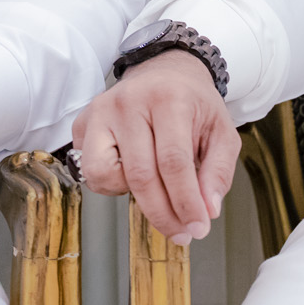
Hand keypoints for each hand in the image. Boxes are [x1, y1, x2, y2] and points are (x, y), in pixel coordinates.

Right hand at [72, 50, 238, 244]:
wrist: (165, 72)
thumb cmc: (193, 103)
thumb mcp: (221, 130)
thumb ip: (218, 171)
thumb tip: (208, 209)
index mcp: (168, 98)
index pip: (173, 162)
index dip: (186, 202)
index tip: (198, 227)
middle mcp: (129, 101)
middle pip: (140, 175)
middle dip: (163, 214)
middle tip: (181, 232)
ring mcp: (100, 111)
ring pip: (103, 175)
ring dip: (131, 196)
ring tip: (154, 186)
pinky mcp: (82, 122)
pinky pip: (90, 170)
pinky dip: (111, 182)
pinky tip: (132, 170)